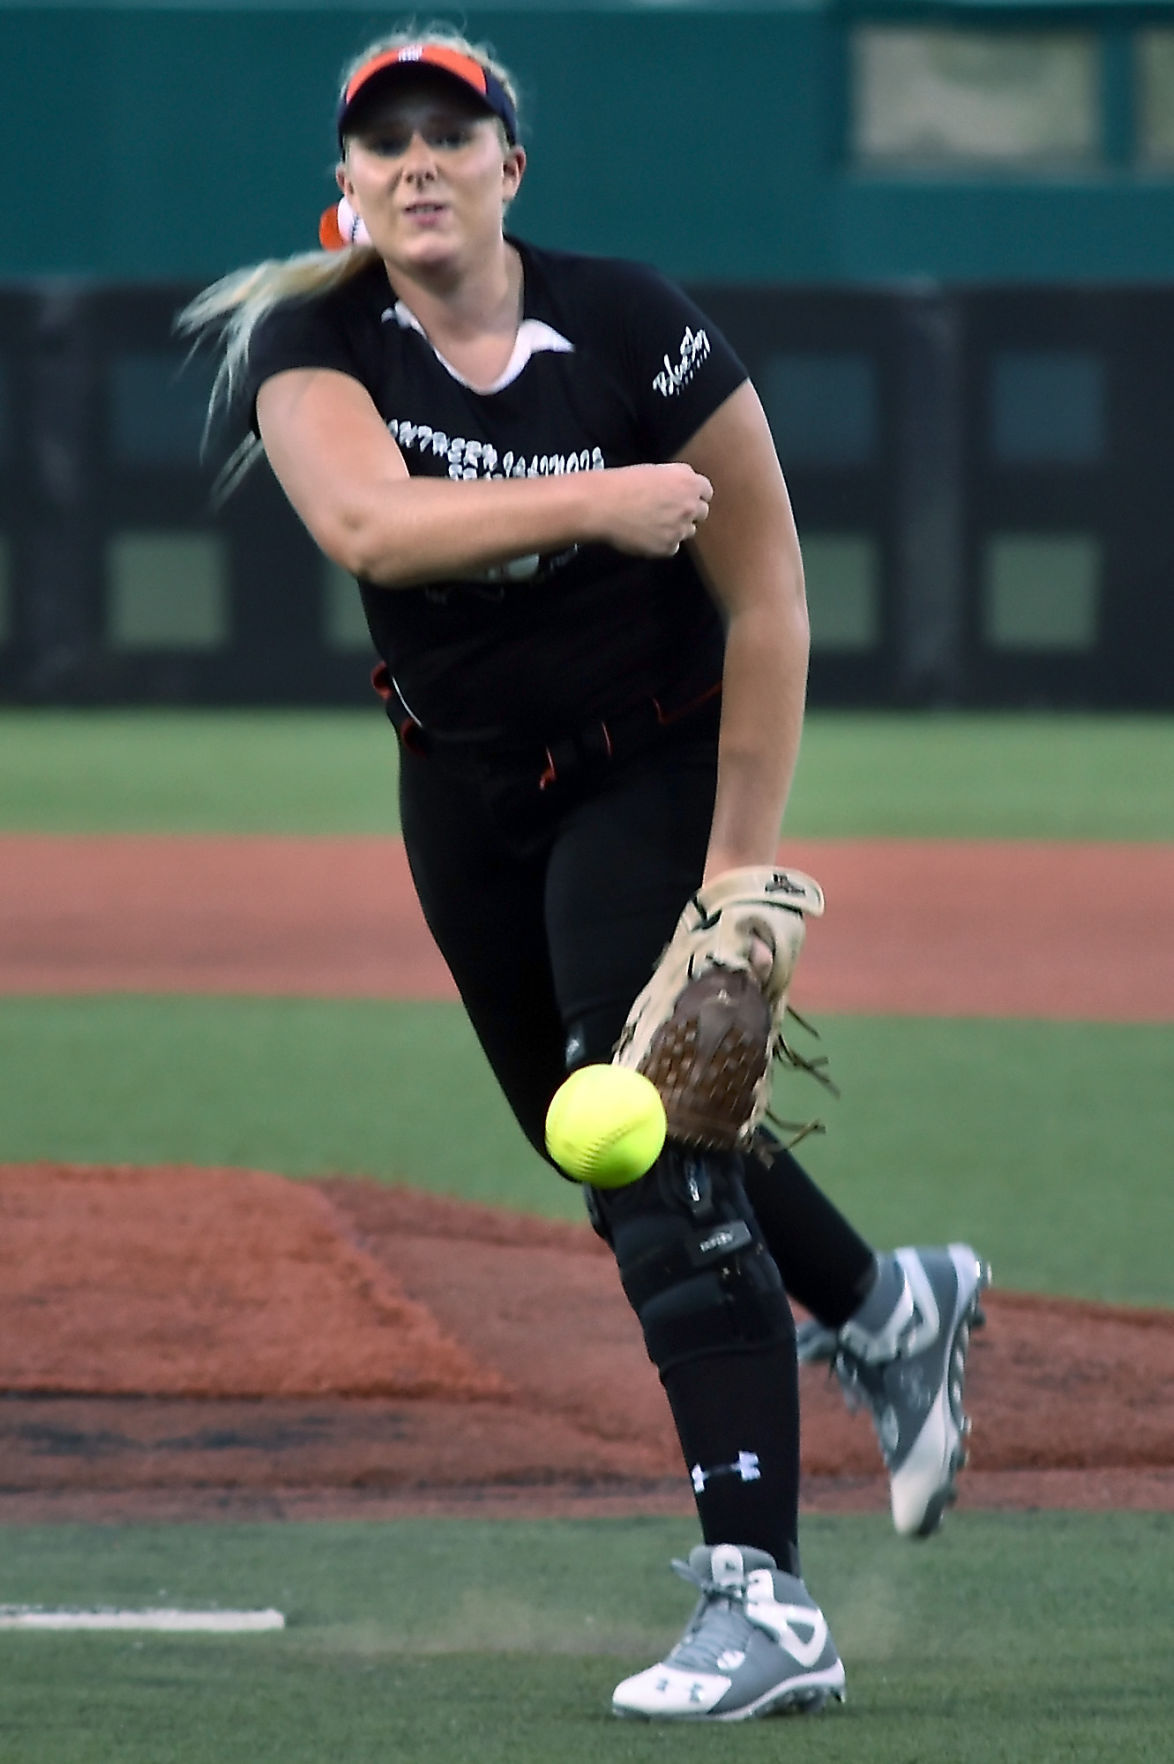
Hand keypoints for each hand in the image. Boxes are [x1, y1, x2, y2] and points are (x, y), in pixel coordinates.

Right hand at [592, 463, 712, 556]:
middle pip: (702, 513)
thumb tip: (680, 489)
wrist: (604, 505)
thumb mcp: (656, 470)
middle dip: (689, 512)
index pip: (706, 491)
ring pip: (688, 532)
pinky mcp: (668, 547)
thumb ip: (675, 480)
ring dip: (676, 528)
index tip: (685, 497)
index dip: (694, 494)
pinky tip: (646, 536)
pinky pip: (673, 547)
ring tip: (654, 524)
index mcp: (688, 482)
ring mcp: (680, 528)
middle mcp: (690, 505)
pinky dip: (663, 543)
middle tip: (670, 512)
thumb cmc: (623, 484)